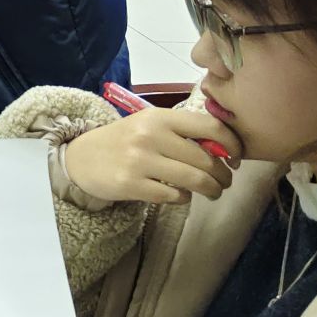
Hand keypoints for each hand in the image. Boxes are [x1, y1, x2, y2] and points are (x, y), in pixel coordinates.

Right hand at [60, 106, 239, 204]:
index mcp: (159, 117)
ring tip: (212, 193)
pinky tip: (180, 195)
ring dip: (211, 190)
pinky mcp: (131, 184)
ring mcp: (139, 161)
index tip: (236, 158)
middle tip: (224, 182)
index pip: (211, 127)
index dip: (233, 145)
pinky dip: (183, 198)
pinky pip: (173, 196)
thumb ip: (182, 132)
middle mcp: (150, 136)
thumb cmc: (123, 141)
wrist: (79, 158)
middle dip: (223, 176)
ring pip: (194, 180)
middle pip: (206, 160)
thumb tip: (224, 151)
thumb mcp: (149, 125)